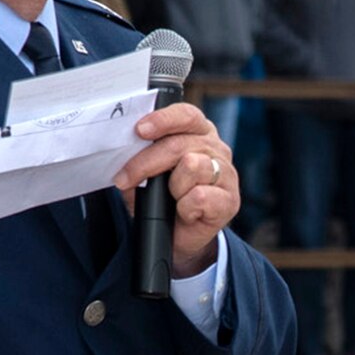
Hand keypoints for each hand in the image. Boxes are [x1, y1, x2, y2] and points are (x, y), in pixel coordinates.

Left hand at [112, 103, 237, 275]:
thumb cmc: (163, 200)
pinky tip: (186, 213)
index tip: (140, 130)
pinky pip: (199, 196)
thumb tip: (124, 149)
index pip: (186, 115)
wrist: (178, 239)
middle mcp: (216, 148)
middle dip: (146, 162)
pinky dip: (185, 208)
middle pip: (179, 144)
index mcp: (197, 133)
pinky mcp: (230, 200)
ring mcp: (226, 173)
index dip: (163, 120)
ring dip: (172, 188)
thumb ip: (139, 158)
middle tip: (125, 178)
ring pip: (191, 167)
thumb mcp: (145, 175)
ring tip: (171, 199)